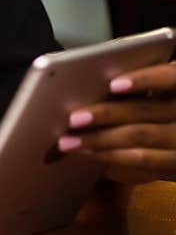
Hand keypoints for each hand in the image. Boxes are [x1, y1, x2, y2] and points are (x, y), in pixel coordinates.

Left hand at [57, 62, 175, 183]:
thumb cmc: (161, 97)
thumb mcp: (161, 85)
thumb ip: (144, 78)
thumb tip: (98, 73)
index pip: (171, 77)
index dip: (144, 79)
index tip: (113, 84)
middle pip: (145, 111)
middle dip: (106, 114)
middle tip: (73, 118)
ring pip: (139, 137)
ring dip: (99, 139)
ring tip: (68, 141)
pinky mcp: (174, 161)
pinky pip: (141, 160)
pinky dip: (110, 154)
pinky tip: (86, 151)